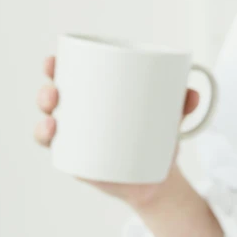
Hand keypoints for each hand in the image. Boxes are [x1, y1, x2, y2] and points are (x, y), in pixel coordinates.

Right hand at [34, 56, 200, 208]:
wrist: (159, 175)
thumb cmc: (159, 136)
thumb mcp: (170, 118)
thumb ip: (181, 105)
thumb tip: (193, 94)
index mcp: (97, 96)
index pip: (70, 77)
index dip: (55, 66)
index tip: (53, 60)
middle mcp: (81, 115)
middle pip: (53, 99)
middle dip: (47, 91)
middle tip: (55, 91)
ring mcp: (77, 139)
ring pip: (49, 126)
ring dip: (43, 121)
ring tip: (53, 120)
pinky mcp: (79, 162)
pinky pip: (58, 153)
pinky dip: (51, 146)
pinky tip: (52, 139)